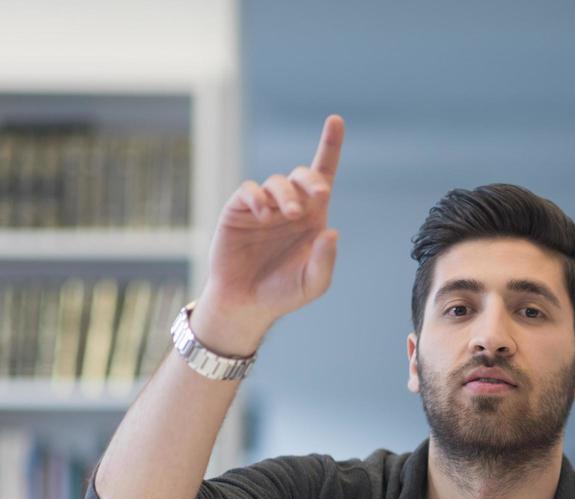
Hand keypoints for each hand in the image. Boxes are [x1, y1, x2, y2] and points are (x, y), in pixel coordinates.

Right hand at [195, 115, 344, 350]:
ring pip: (277, 182)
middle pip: (302, 175)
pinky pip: (248, 191)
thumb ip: (325, 260)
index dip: (330, 146)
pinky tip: (262, 212)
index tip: (335, 120)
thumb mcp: (313, 283)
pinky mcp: (238, 209)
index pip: (323, 175)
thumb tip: (332, 232)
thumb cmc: (283, 292)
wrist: (246, 303)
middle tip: (319, 194)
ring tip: (286, 214)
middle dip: (311, 179)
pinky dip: (256, 197)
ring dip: (285, 194)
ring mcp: (264, 206)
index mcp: (313, 217)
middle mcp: (290, 206)